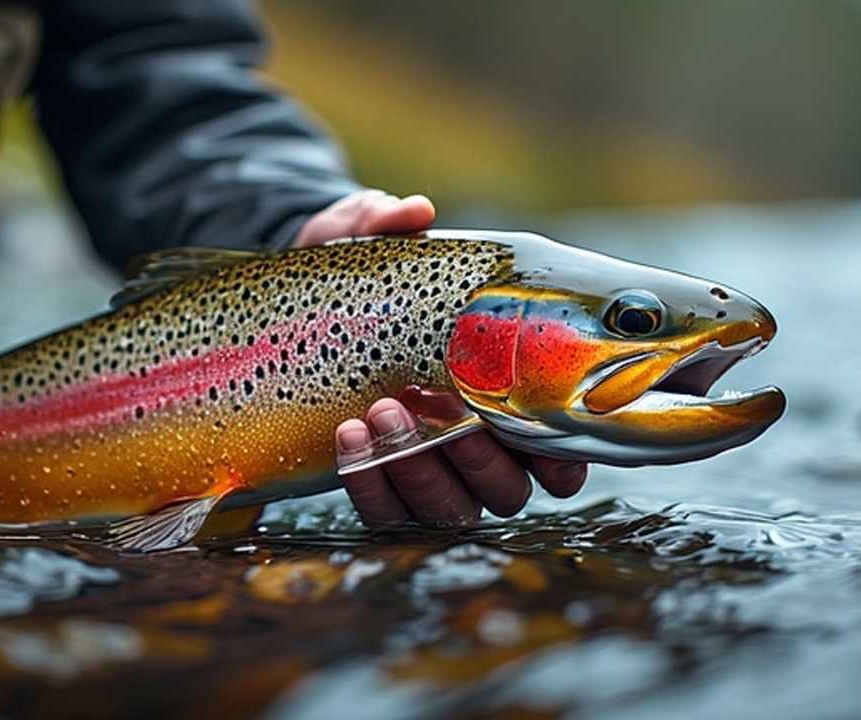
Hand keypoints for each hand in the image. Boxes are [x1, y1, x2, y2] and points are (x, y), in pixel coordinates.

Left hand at [298, 191, 589, 527]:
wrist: (297, 311)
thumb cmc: (360, 281)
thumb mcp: (364, 245)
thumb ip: (383, 222)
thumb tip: (411, 210)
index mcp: (509, 398)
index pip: (562, 455)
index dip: (564, 458)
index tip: (540, 432)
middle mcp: (480, 448)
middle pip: (507, 488)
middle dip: (475, 456)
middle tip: (423, 402)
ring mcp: (432, 476)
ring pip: (452, 507)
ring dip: (420, 471)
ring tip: (377, 412)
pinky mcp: (383, 490)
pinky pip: (387, 513)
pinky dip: (371, 484)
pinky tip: (348, 435)